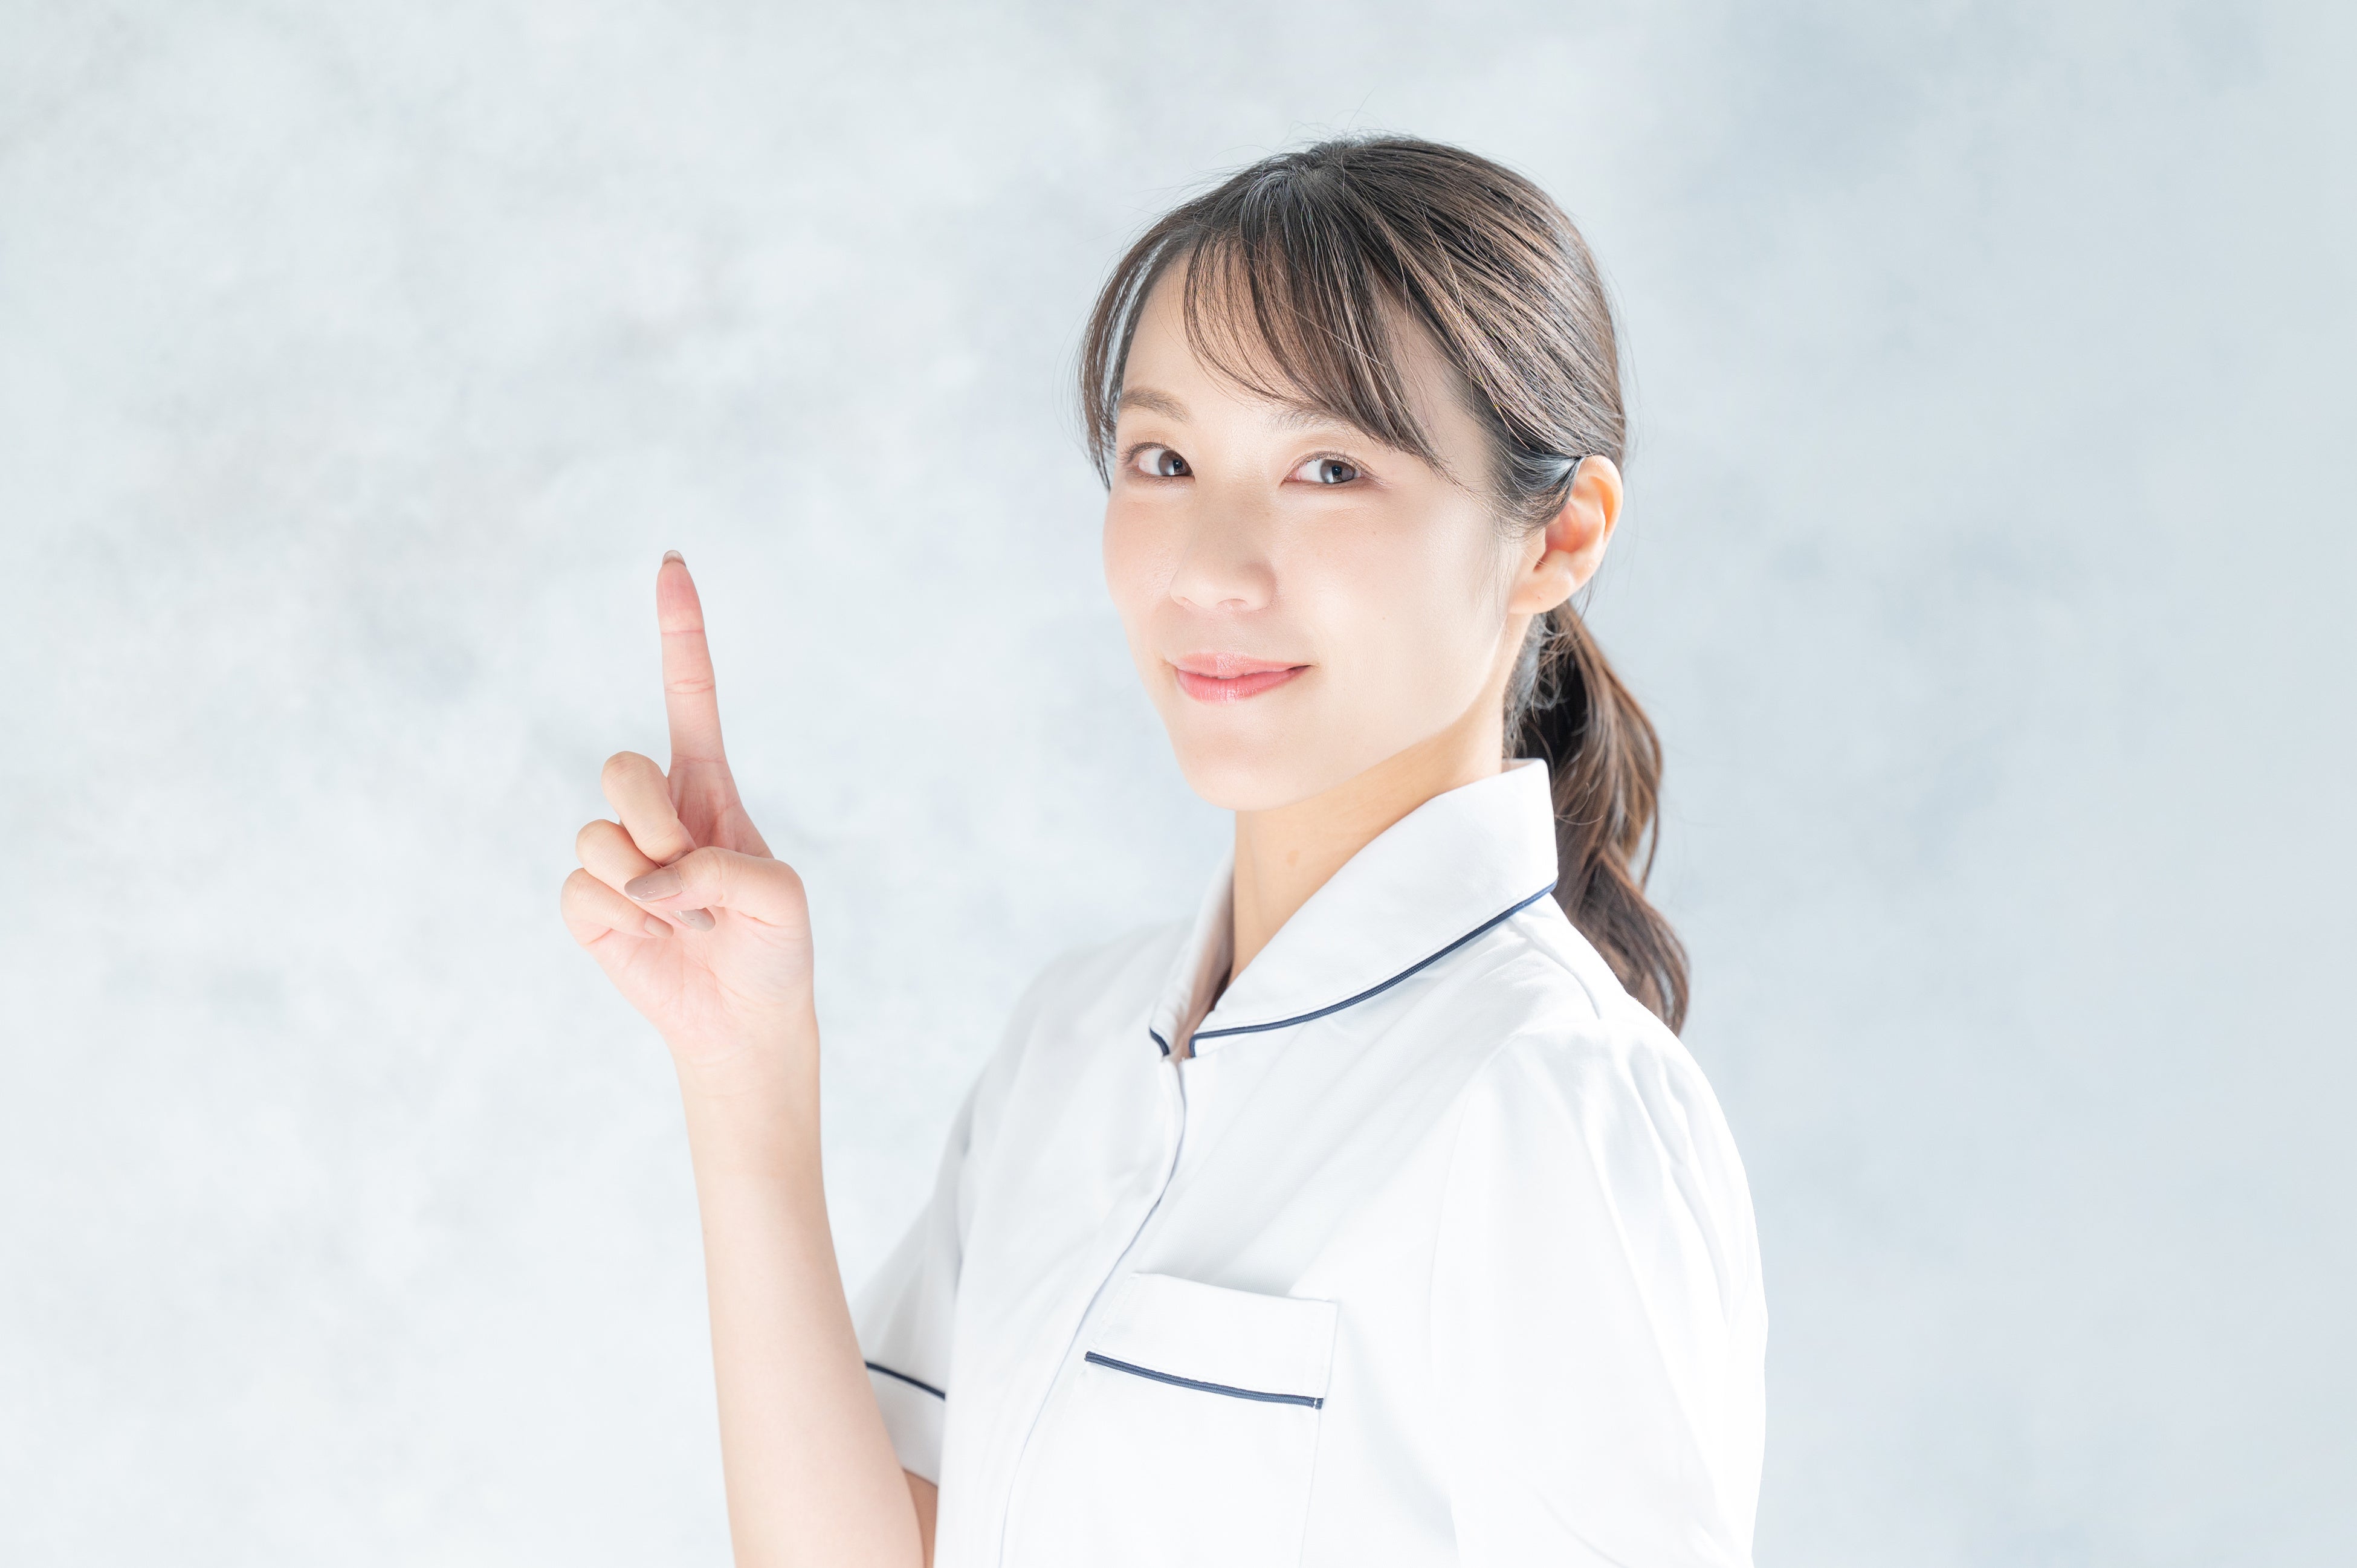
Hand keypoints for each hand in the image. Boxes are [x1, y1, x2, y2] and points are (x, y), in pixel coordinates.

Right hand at [562, 551, 814, 1077]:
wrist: (744, 1020)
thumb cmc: (773, 948)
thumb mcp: (780, 899)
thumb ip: (721, 870)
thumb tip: (648, 877)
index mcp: (708, 784)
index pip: (688, 693)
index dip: (679, 632)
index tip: (671, 564)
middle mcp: (656, 808)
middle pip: (620, 767)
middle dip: (655, 823)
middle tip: (692, 877)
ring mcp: (617, 852)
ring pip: (596, 832)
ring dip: (647, 885)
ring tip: (684, 921)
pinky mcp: (589, 902)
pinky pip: (582, 888)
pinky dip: (624, 919)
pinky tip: (654, 940)